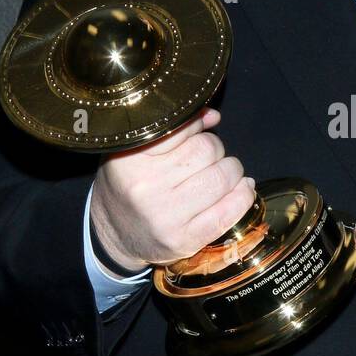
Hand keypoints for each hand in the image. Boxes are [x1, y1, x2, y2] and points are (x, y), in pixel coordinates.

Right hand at [89, 106, 256, 271]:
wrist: (113, 234)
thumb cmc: (130, 184)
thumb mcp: (137, 150)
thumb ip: (174, 129)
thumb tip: (212, 116)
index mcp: (130, 159)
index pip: (183, 128)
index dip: (197, 127)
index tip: (199, 132)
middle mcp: (147, 187)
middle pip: (207, 150)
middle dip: (216, 149)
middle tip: (209, 157)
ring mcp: (166, 216)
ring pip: (222, 177)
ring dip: (232, 171)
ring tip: (223, 173)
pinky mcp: (185, 239)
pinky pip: (228, 212)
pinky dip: (243, 196)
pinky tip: (242, 188)